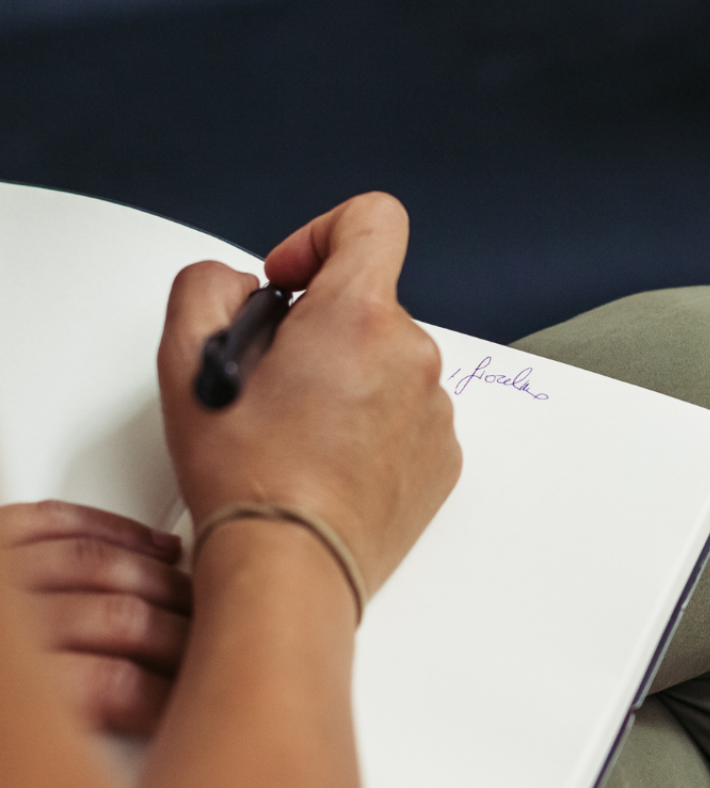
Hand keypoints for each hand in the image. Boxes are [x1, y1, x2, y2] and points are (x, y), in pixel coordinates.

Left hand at [0, 501, 190, 734]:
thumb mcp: (5, 751)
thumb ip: (46, 742)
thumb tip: (130, 754)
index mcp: (7, 690)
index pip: (114, 684)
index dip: (167, 693)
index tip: (192, 705)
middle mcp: (5, 624)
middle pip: (117, 619)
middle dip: (177, 634)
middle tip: (209, 650)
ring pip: (96, 564)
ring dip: (158, 580)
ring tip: (191, 597)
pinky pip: (57, 518)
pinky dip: (111, 528)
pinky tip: (147, 546)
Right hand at [156, 192, 461, 600]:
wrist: (291, 569)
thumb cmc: (248, 479)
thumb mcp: (187, 363)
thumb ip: (207, 288)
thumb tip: (243, 285)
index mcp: (358, 316)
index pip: (372, 219)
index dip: (321, 236)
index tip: (290, 280)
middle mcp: (413, 353)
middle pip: (367, 303)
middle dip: (319, 328)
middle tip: (273, 383)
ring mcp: (436, 407)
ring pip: (386, 361)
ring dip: (347, 378)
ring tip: (299, 431)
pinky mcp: (444, 454)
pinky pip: (407, 412)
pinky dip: (372, 423)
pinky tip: (330, 460)